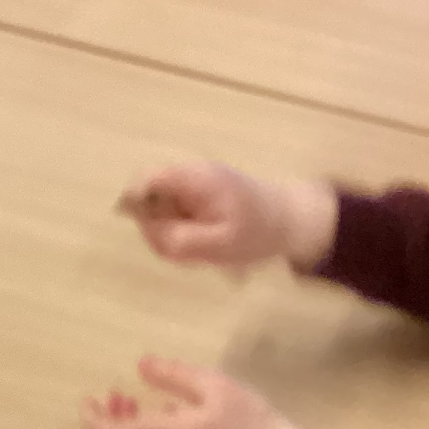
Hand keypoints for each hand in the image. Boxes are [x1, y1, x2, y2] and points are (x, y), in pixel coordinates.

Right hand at [119, 163, 338, 270]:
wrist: (289, 220)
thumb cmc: (258, 232)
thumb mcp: (220, 244)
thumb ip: (181, 238)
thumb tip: (147, 229)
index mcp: (192, 178)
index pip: (145, 180)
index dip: (138, 207)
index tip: (159, 235)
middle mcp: (187, 175)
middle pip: (148, 199)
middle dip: (160, 230)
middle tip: (190, 252)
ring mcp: (190, 185)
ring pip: (158, 211)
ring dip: (172, 236)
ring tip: (202, 249)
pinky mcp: (195, 196)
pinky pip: (173, 217)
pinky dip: (182, 235)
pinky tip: (204, 243)